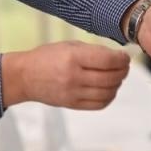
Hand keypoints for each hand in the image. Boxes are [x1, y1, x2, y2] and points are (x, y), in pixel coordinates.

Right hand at [1, 41, 130, 109]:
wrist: (24, 76)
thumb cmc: (47, 57)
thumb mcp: (68, 46)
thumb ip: (93, 51)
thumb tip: (117, 58)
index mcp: (73, 57)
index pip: (108, 61)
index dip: (122, 59)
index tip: (125, 57)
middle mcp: (74, 77)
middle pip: (111, 78)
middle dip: (123, 71)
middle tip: (124, 67)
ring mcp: (73, 93)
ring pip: (108, 92)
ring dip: (117, 84)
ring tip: (116, 78)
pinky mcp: (72, 105)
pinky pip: (99, 104)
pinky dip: (109, 97)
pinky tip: (108, 89)